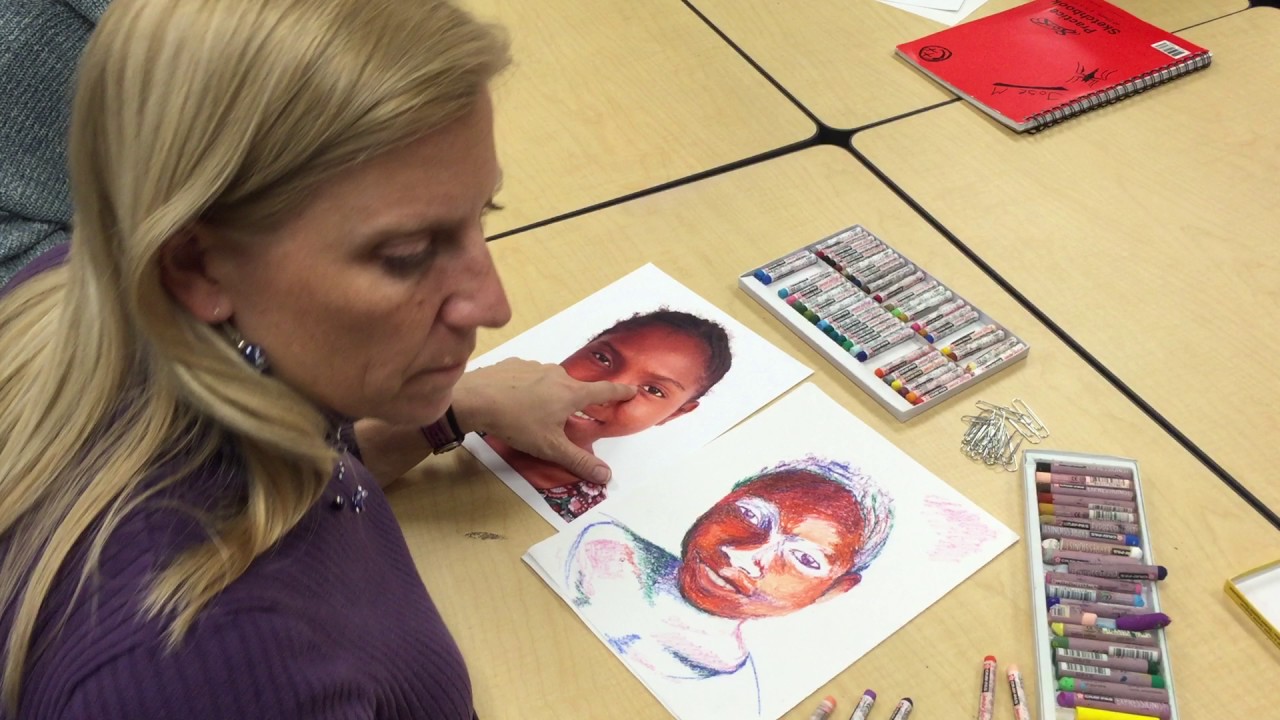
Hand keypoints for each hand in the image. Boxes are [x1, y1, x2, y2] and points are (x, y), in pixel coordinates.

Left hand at [450, 358, 636, 483]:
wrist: (476, 399)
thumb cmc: (517, 423)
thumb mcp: (550, 447)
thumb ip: (578, 461)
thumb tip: (607, 476)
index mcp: (571, 393)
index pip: (604, 390)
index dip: (620, 391)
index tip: (632, 389)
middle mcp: (557, 374)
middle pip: (574, 387)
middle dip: (576, 400)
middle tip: (569, 415)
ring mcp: (535, 366)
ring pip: (550, 381)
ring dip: (549, 394)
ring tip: (535, 411)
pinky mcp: (514, 363)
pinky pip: (529, 376)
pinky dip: (528, 387)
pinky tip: (516, 400)